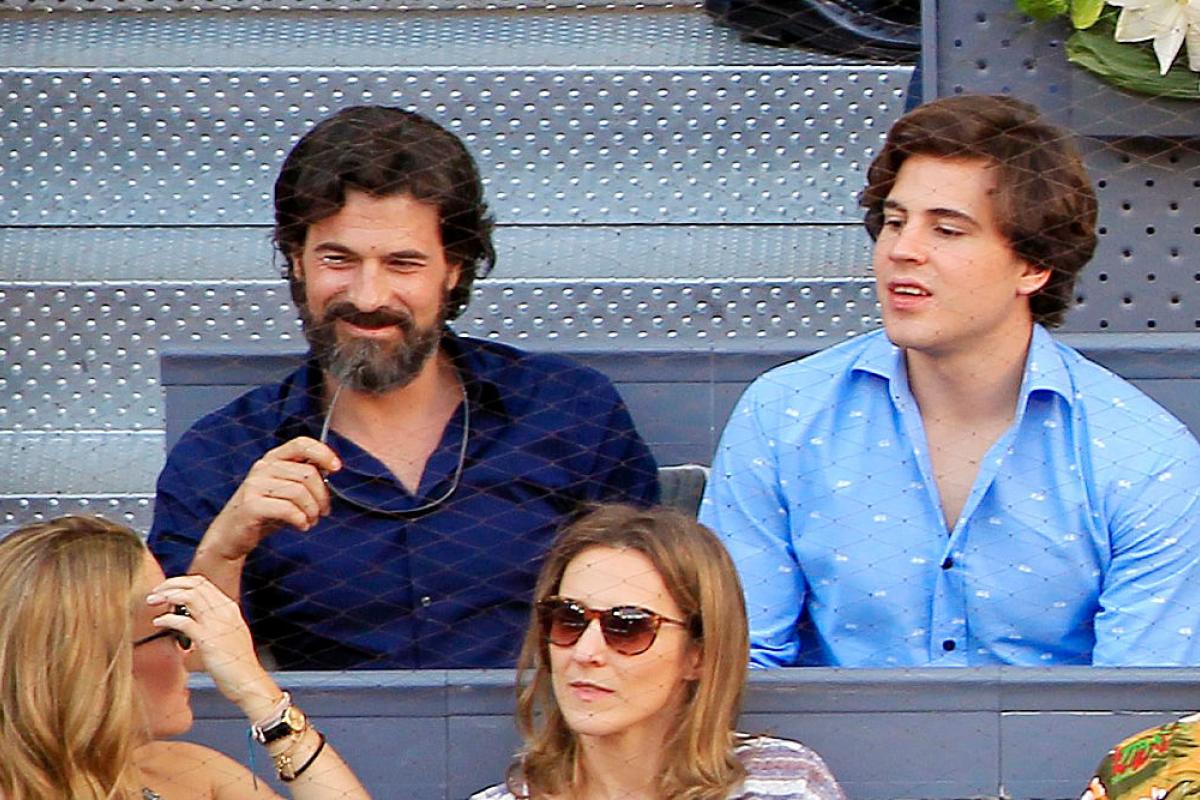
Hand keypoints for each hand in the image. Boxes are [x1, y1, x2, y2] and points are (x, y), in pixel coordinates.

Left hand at [146, 575, 278, 714]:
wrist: (248, 680)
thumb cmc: (237, 662)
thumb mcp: (230, 634)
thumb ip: (214, 623)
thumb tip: (192, 620)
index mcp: (229, 608)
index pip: (203, 583)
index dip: (181, 582)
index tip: (166, 589)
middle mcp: (224, 611)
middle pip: (194, 585)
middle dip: (170, 584)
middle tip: (155, 592)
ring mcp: (217, 623)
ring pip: (189, 596)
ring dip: (167, 595)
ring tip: (153, 601)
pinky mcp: (208, 639)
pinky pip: (183, 621)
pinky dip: (167, 618)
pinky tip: (158, 622)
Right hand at [204, 436, 340, 560]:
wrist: (231, 534)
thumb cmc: (265, 511)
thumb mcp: (285, 490)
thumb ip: (303, 477)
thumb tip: (330, 469)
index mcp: (273, 459)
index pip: (301, 443)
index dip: (323, 452)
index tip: (337, 468)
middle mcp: (263, 467)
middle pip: (307, 473)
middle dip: (322, 496)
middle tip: (323, 512)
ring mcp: (255, 485)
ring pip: (299, 492)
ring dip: (312, 511)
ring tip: (311, 521)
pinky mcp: (251, 505)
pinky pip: (287, 509)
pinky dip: (301, 519)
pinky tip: (301, 526)